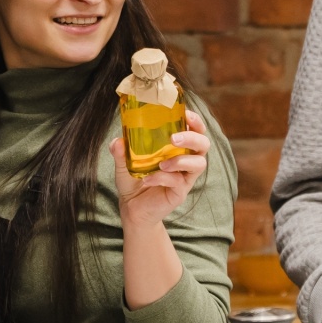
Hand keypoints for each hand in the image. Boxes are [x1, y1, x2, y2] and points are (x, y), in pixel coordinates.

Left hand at [112, 109, 210, 228]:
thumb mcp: (124, 162)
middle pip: (203, 144)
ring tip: (162, 163)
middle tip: (174, 138)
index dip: (195, 122)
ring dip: (181, 160)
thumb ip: (121, 151)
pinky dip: (163, 178)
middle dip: (192, 137)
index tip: (186, 114)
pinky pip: (178, 182)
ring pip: (198, 164)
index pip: (195, 130)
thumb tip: (118, 141)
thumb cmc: (133, 180)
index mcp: (177, 148)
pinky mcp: (180, 192)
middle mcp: (186, 160)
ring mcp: (184, 177)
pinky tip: (148, 179)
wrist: (131, 208)